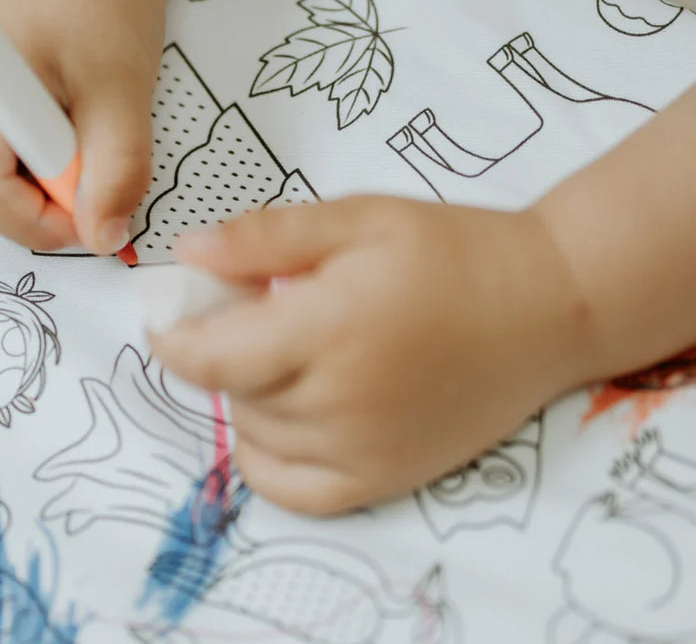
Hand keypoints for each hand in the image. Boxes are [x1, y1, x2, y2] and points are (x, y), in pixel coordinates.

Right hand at [0, 0, 174, 253]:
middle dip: (32, 205)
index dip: (41, 221)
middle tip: (92, 179)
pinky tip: (51, 126)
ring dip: (23, 181)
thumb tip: (103, 237)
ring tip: (76, 139)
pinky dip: (11, 157)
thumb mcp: (123, 90)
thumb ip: (116, 170)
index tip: (94, 217)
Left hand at [148, 197, 591, 514]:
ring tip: (274, 350)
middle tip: (238, 312)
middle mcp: (339, 403)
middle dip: (213, 352)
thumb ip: (266, 237)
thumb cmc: (448, 251)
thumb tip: (188, 252)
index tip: (165, 313)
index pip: (210, 358)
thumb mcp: (356, 219)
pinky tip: (279, 416)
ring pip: (258, 437)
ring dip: (242, 395)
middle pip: (231, 393)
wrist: (545, 305)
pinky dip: (268, 458)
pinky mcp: (387, 477)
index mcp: (327, 330)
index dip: (171, 338)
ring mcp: (364, 450)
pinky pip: (296, 490)